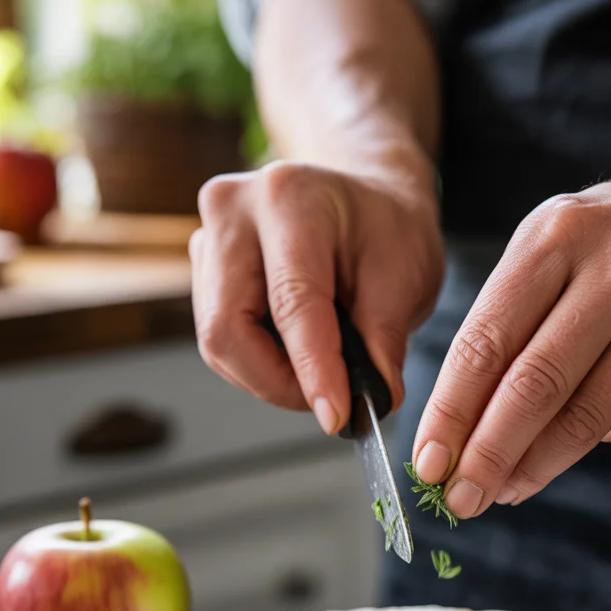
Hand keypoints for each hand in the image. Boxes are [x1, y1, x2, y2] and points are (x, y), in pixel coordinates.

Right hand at [190, 158, 443, 433]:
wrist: (366, 194)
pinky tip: (296, 356)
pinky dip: (259, 362)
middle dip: (278, 383)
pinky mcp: (203, 267)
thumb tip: (370, 404)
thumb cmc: (387, 228)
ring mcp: (208, 237)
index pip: (292, 304)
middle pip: (227, 329)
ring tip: (322, 374)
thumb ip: (384, 341)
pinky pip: (220, 338)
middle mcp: (232, 210)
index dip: (313, 370)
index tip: (336, 416)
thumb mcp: (406, 277)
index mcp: (290, 199)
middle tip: (329, 402)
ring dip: (269, 377)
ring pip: (218, 342)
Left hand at [412, 173, 610, 515]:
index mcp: (558, 235)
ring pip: (588, 416)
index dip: (451, 412)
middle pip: (537, 385)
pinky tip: (574, 441)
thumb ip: (500, 336)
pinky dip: (595, 439)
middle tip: (462, 500)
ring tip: (506, 489)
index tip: (428, 465)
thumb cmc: (603, 254)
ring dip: (537, 465)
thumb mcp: (545, 259)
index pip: (487, 341)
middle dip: (489, 454)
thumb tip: (455, 442)